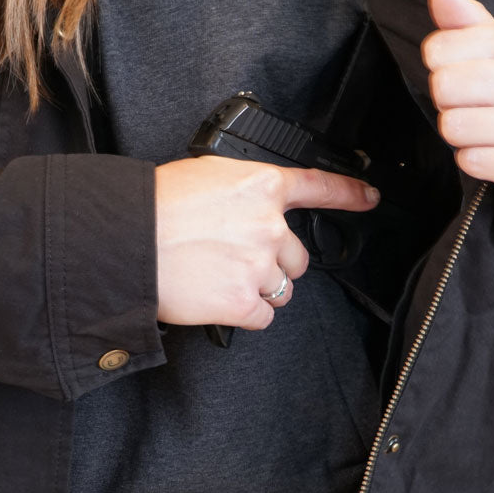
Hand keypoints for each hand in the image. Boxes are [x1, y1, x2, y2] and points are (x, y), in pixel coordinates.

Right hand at [154, 156, 378, 328]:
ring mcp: (259, 265)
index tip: (368, 197)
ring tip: (219, 277)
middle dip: (274, 262)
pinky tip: (216, 297)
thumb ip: (241, 193)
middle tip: (235, 258)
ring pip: (282, 288)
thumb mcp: (204, 177)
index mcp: (260, 186)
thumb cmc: (153, 207)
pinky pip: (262, 315)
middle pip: (297, 256)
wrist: (125, 241)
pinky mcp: (244, 302)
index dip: (348, 194)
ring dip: (259, 288)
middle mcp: (269, 226)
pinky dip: (244, 312)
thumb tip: (252, 211)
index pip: (317, 188)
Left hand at [421, 0, 493, 207]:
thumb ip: (461, 20)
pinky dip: (475, 162)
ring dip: (459, 136)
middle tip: (471, 107)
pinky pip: (473, 162)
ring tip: (484, 130)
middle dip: (446, 103)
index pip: (437, 50)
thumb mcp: (490, 46)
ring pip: (455, 128)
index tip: (463, 75)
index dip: (439, 68)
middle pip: (444, 87)